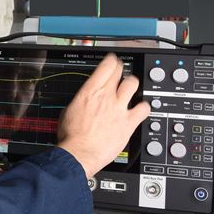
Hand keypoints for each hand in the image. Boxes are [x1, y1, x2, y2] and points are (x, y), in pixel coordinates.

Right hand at [57, 53, 150, 178]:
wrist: (79, 153)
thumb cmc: (72, 136)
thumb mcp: (69, 111)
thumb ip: (81, 102)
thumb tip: (85, 101)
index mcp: (89, 92)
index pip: (106, 66)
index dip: (111, 61)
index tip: (113, 61)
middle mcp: (106, 97)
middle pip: (120, 72)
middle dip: (121, 70)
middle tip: (121, 72)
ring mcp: (119, 109)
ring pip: (133, 84)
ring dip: (132, 84)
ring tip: (131, 89)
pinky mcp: (129, 123)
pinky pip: (144, 109)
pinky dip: (144, 107)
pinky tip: (141, 109)